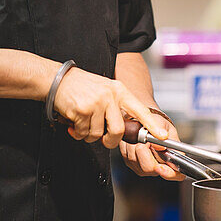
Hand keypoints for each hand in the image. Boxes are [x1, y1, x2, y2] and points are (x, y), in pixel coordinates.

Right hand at [52, 67, 167, 148]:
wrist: (58, 79)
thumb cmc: (82, 87)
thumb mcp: (105, 90)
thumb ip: (116, 107)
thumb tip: (123, 131)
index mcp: (119, 91)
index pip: (140, 110)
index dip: (152, 125)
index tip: (162, 137)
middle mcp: (110, 96)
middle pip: (118, 131)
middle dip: (110, 141)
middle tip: (103, 139)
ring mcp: (96, 103)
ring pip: (98, 135)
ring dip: (89, 135)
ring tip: (83, 122)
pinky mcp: (82, 110)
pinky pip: (83, 133)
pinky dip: (78, 133)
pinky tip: (74, 122)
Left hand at [120, 113, 184, 180]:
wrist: (145, 124)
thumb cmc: (158, 126)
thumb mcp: (164, 124)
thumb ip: (162, 131)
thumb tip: (161, 140)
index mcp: (173, 158)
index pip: (176, 174)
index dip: (168, 173)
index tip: (160, 167)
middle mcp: (160, 166)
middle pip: (149, 168)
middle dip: (144, 151)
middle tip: (145, 140)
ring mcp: (145, 167)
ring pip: (135, 161)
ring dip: (134, 145)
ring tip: (140, 136)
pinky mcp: (132, 164)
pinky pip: (127, 157)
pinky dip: (128, 146)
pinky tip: (134, 140)